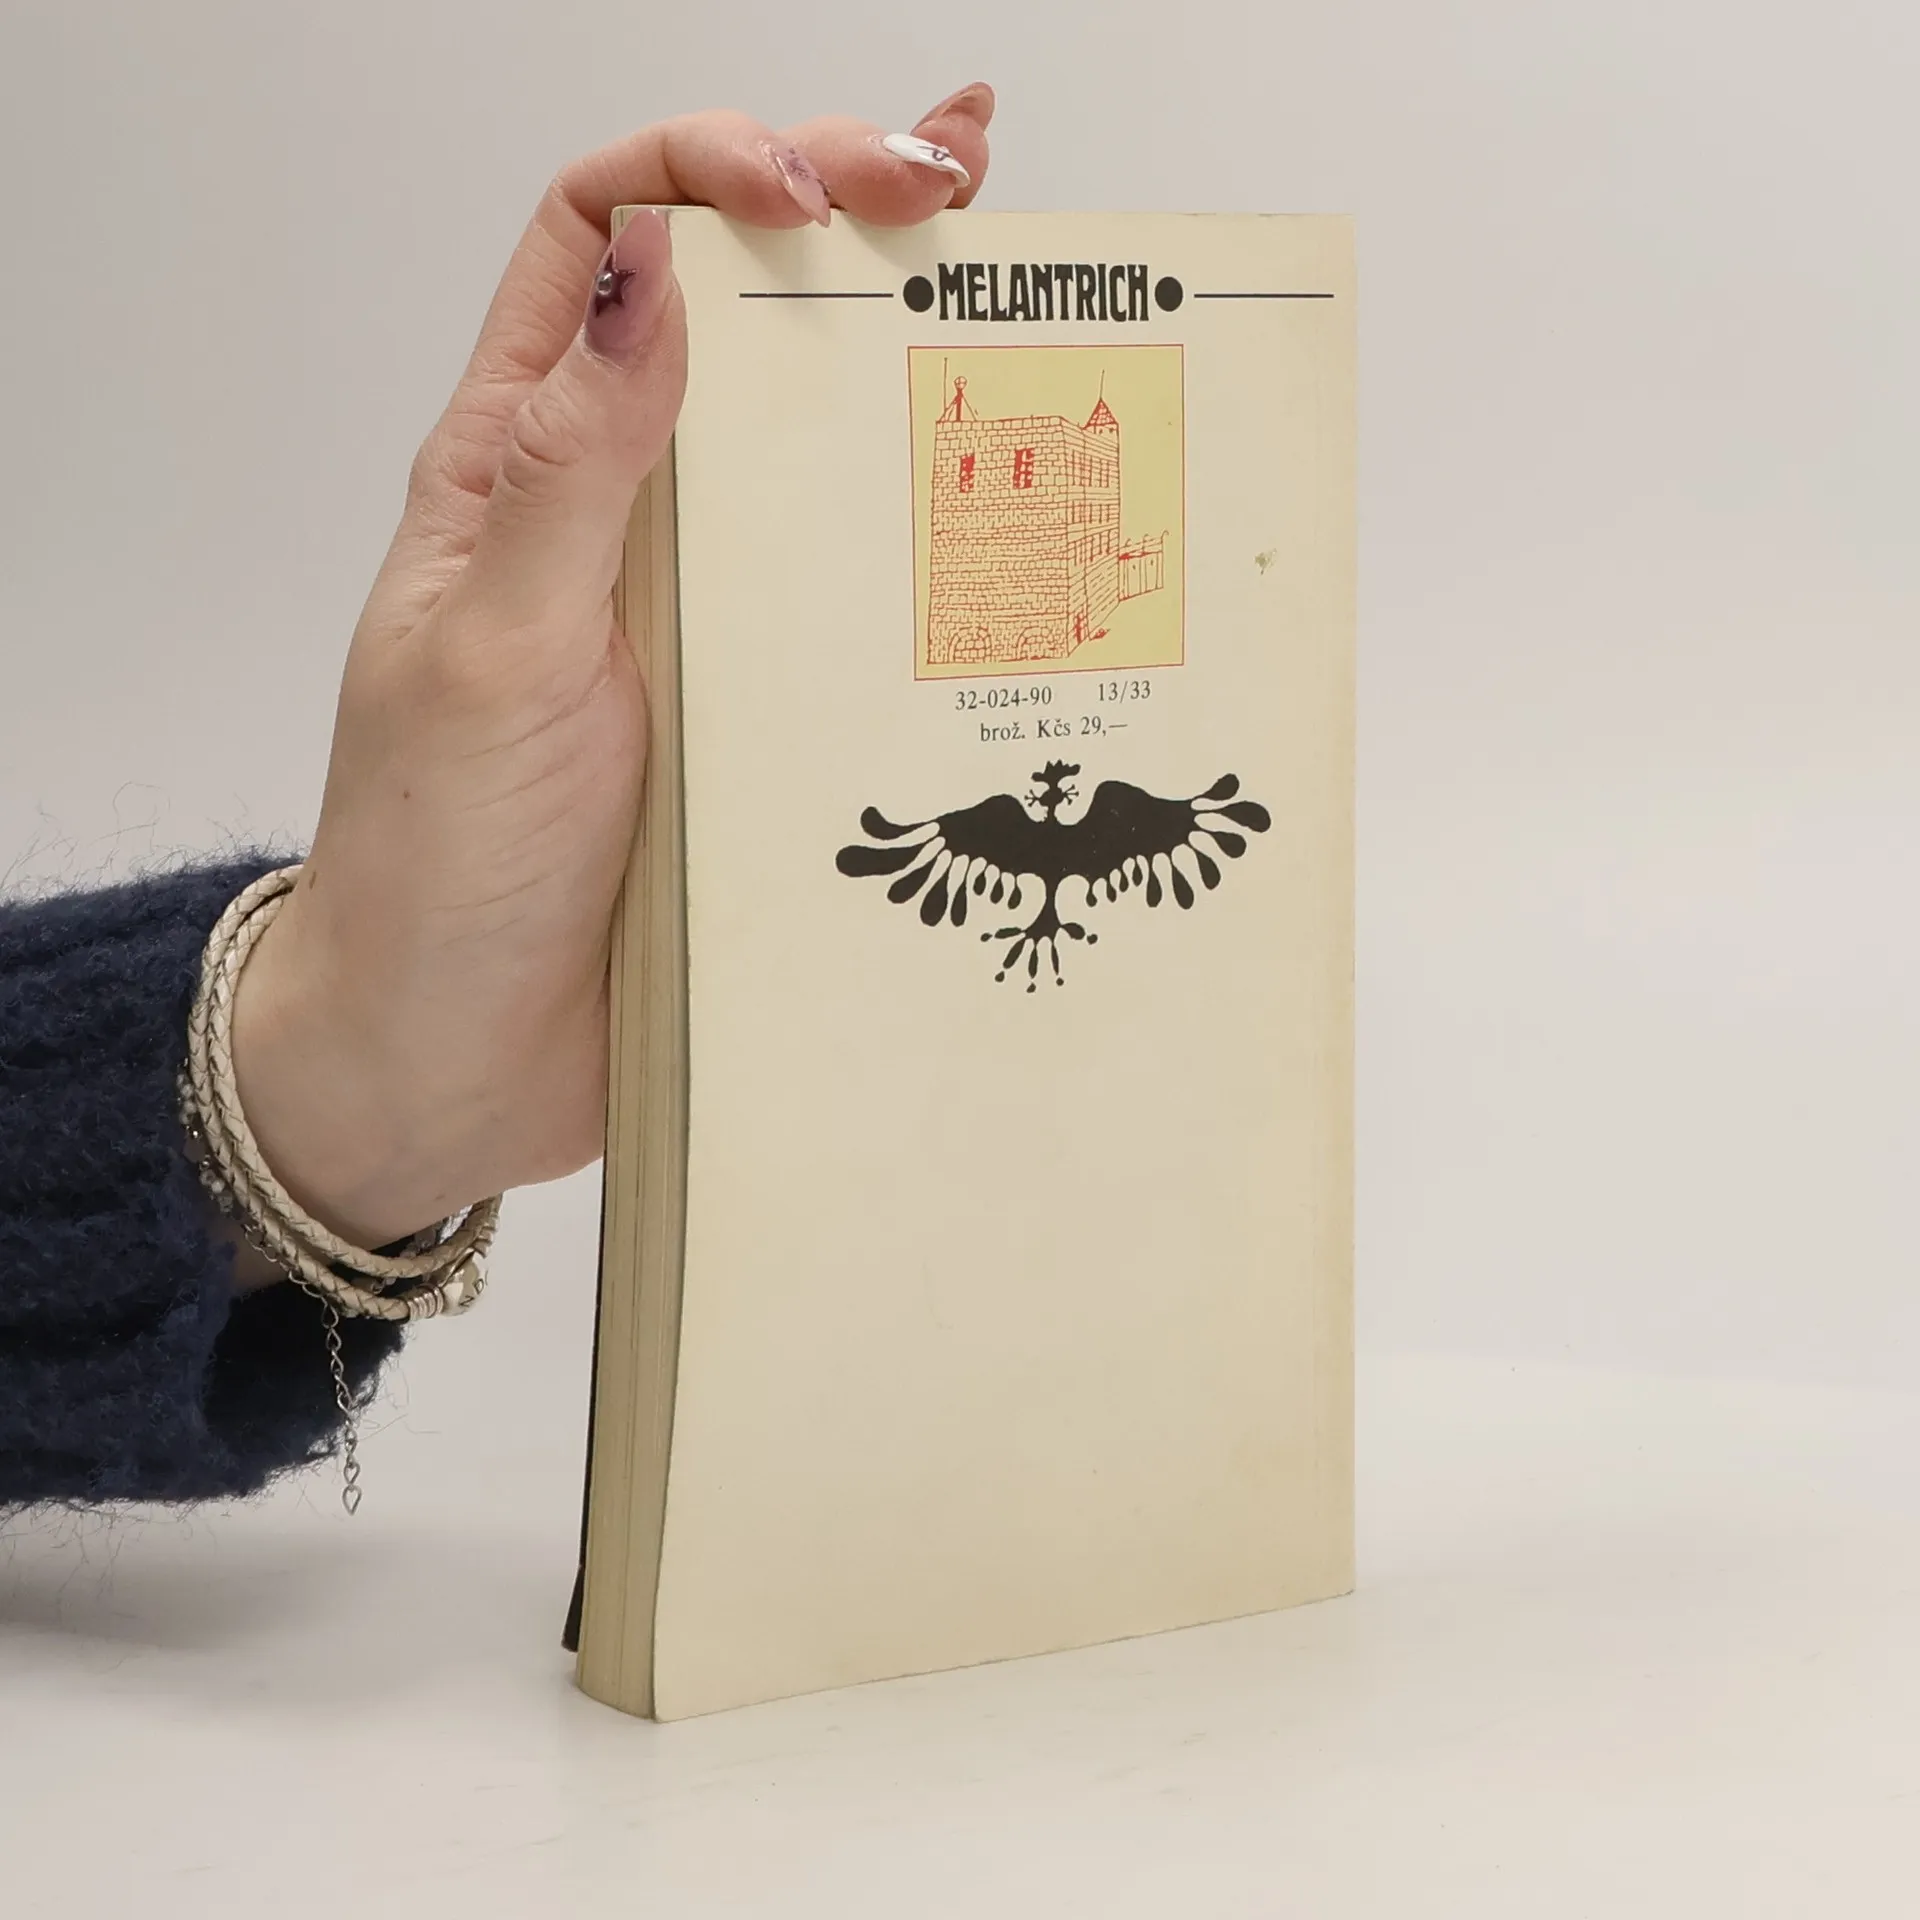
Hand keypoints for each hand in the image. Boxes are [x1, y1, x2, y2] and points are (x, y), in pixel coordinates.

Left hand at [227, 86, 993, 1266]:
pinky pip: (857, 600)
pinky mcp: (766, 709)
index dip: (701, 172)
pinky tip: (1013, 521)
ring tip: (1013, 299)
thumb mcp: (491, 655)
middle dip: (846, 219)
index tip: (809, 184)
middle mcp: (623, 520)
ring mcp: (704, 614)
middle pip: (736, 320)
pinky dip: (934, 547)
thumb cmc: (435, 863)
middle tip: (964, 182)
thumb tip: (653, 271)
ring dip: (908, 366)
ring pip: (816, 452)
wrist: (457, 1057)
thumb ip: (570, 470)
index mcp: (523, 468)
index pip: (597, 242)